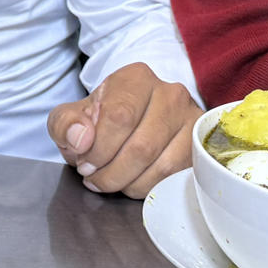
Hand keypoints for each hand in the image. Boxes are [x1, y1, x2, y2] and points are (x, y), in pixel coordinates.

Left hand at [47, 63, 199, 197]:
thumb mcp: (72, 117)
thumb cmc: (101, 119)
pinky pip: (178, 178)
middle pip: (141, 147)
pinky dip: (150, 188)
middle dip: (111, 172)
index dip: (98, 149)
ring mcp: (191, 120)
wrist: (133, 121)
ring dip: (129, 184)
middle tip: (94, 178)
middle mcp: (170, 93)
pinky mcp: (202, 146)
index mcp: (136, 79)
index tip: (84, 163)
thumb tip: (81, 139)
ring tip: (110, 181)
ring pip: (162, 167)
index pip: (119, 117)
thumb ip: (65, 124)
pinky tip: (133, 183)